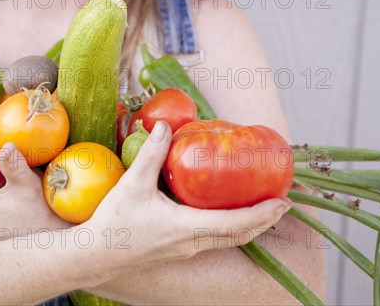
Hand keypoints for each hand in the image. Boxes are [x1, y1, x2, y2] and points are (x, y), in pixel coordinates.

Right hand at [83, 121, 291, 273]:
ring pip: (228, 241)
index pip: (235, 224)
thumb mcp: (133, 183)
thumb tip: (165, 125)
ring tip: (263, 209)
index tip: (283, 202)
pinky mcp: (178, 250)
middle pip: (239, 236)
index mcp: (186, 228)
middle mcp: (192, 243)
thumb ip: (151, 153)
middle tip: (283, 204)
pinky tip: (227, 214)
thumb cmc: (115, 221)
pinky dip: (231, 229)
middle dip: (264, 221)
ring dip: (249, 226)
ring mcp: (186, 250)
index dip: (261, 214)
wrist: (96, 255)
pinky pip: (214, 240)